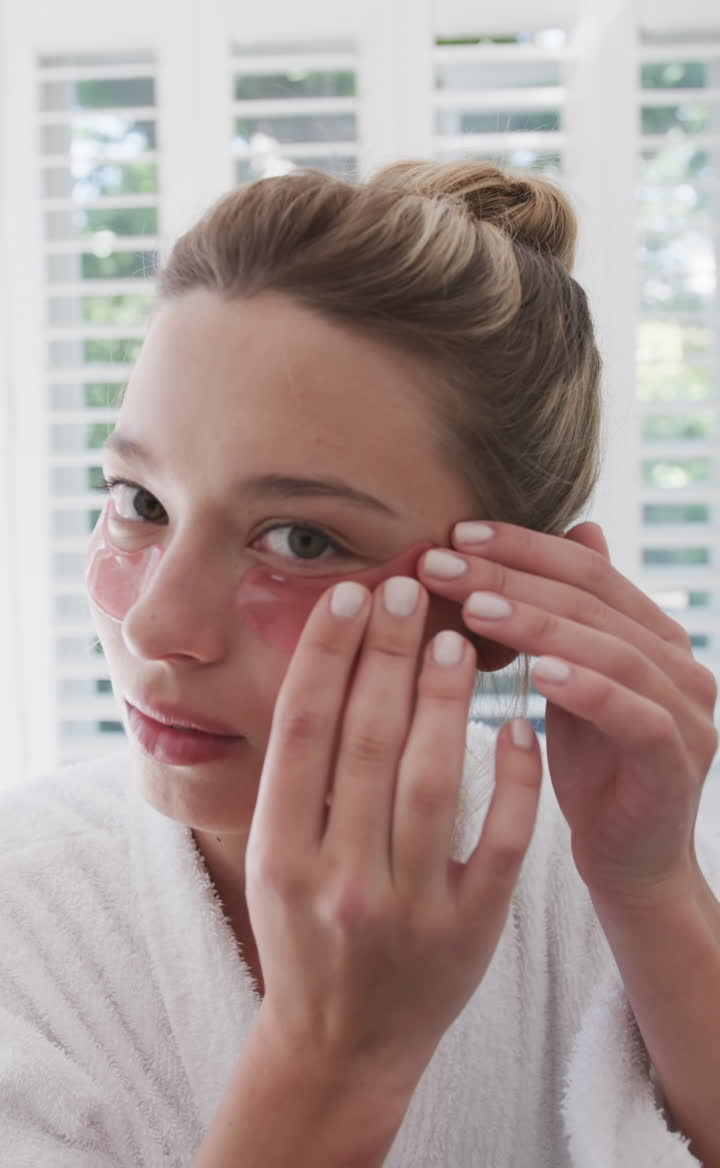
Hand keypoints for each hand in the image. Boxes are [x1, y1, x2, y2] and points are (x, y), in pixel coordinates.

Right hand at [244, 574, 541, 1102]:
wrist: (341, 1046)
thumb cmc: (303, 933)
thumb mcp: (272, 862)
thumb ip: (297, 778)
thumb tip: (329, 664)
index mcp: (278, 856)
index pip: (303, 732)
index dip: (326, 655)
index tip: (351, 595)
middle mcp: (337, 881)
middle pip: (366, 742)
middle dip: (387, 655)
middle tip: (409, 590)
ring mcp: (406, 910)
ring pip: (430, 781)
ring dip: (443, 700)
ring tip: (455, 639)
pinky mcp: (469, 932)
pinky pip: (497, 843)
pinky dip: (509, 782)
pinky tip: (513, 726)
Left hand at [417, 521, 718, 908]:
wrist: (630, 862)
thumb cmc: (593, 768)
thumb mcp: (571, 680)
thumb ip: (567, 615)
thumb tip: (575, 527)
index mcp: (652, 633)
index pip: (587, 568)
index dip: (521, 546)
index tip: (454, 534)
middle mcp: (680, 661)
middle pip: (593, 600)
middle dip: (513, 577)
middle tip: (445, 562)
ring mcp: (688, 711)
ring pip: (613, 650)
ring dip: (541, 624)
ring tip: (476, 609)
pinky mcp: (678, 762)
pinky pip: (636, 715)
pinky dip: (588, 689)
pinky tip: (538, 673)